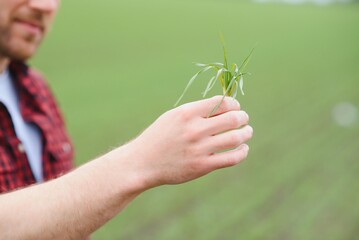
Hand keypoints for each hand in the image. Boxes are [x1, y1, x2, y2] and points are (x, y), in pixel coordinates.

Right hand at [125, 96, 252, 187]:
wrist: (143, 162)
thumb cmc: (159, 136)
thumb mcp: (173, 116)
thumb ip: (197, 111)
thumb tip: (224, 105)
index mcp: (187, 113)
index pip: (222, 103)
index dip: (234, 104)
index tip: (236, 107)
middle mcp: (194, 130)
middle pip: (232, 119)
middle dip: (243, 117)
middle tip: (244, 119)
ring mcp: (199, 149)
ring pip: (235, 138)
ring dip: (246, 133)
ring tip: (247, 132)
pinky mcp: (202, 166)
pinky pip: (232, 158)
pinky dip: (242, 152)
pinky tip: (243, 149)